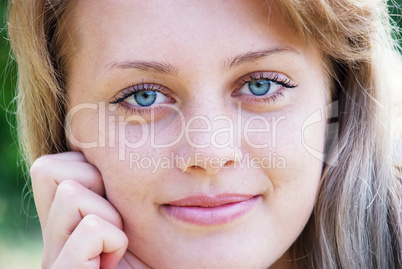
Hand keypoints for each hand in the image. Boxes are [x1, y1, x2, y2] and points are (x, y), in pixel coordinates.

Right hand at [30, 152, 128, 268]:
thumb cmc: (149, 253)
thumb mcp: (133, 212)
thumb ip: (114, 186)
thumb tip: (116, 146)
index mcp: (62, 218)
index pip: (52, 163)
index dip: (92, 169)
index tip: (116, 203)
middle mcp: (49, 236)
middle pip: (47, 168)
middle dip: (95, 182)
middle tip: (117, 220)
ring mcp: (53, 257)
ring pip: (69, 193)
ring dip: (111, 215)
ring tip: (117, 244)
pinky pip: (91, 228)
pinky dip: (116, 240)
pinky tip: (115, 261)